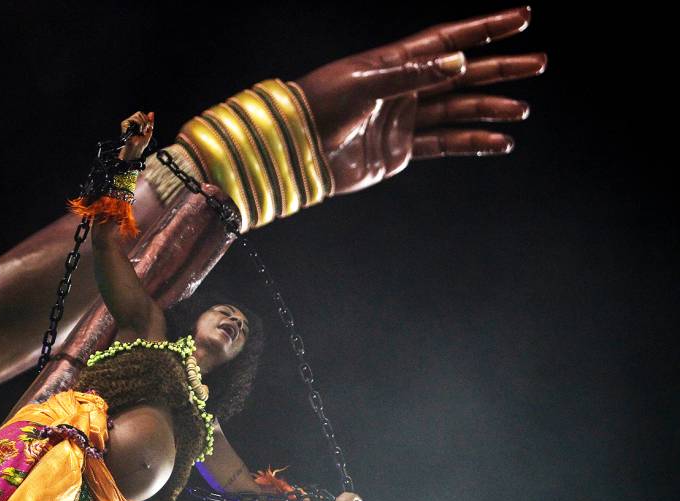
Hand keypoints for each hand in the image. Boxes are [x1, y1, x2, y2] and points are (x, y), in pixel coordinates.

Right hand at [119, 111, 154, 159]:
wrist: (136, 148)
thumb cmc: (141, 143)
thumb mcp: (149, 131)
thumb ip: (150, 121)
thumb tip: (152, 112)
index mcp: (136, 123)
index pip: (142, 114)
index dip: (147, 120)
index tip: (147, 128)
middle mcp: (131, 122)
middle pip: (139, 113)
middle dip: (145, 121)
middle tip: (144, 130)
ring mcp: (127, 122)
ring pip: (137, 115)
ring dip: (142, 123)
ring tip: (141, 131)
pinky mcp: (124, 124)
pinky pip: (134, 119)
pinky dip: (139, 124)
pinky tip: (138, 131)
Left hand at [295, 6, 546, 194]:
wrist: (295, 151)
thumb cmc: (318, 107)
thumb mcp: (363, 85)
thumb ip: (411, 76)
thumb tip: (460, 63)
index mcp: (394, 63)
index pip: (448, 40)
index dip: (485, 29)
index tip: (522, 17)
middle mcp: (403, 88)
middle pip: (461, 74)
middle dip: (500, 68)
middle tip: (538, 62)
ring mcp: (403, 119)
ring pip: (457, 110)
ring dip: (489, 108)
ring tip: (522, 108)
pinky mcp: (399, 150)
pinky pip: (443, 144)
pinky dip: (471, 143)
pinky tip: (498, 142)